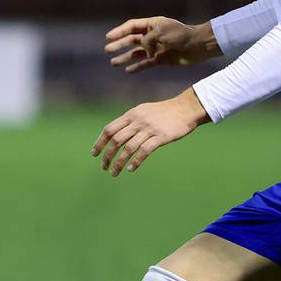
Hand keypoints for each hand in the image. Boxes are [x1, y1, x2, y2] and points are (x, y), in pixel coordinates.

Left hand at [92, 88, 210, 176]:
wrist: (186, 108)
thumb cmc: (164, 111)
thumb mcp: (144, 111)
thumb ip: (131, 120)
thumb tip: (117, 133)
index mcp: (131, 114)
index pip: (110, 129)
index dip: (100, 142)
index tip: (95, 154)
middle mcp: (138, 121)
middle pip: (116, 140)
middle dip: (107, 155)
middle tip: (103, 167)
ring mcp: (149, 129)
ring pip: (128, 148)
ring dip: (118, 162)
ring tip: (114, 172)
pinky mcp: (160, 137)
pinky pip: (144, 151)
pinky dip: (135, 162)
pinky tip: (131, 169)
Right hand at [105, 16, 215, 74]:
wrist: (198, 46)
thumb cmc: (181, 35)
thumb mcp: (161, 33)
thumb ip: (147, 40)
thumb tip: (142, 49)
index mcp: (152, 24)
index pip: (132, 26)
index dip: (119, 31)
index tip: (108, 37)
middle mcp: (152, 35)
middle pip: (132, 40)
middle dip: (119, 45)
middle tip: (107, 50)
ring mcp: (156, 48)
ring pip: (137, 53)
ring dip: (125, 57)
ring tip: (113, 63)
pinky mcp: (161, 59)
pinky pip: (146, 63)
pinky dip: (137, 67)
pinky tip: (128, 71)